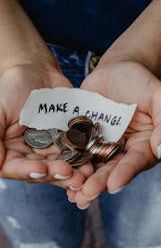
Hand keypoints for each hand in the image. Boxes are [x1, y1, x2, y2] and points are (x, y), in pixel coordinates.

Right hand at [0, 63, 93, 187]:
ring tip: (86, 173)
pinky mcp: (67, 140)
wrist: (36, 71)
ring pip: (60, 164)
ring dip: (74, 171)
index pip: (16, 168)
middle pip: (42, 171)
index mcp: (10, 151)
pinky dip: (83, 157)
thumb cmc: (11, 88)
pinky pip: (75, 151)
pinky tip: (92, 161)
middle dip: (56, 174)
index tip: (42, 170)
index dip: (28, 171)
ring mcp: (50, 148)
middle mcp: (30, 154)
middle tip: (71, 176)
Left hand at [66, 60, 160, 208]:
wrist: (115, 69)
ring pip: (93, 165)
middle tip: (86, 195)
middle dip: (99, 183)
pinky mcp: (85, 137)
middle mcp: (123, 149)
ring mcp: (102, 144)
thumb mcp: (157, 96)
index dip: (125, 173)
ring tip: (72, 194)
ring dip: (83, 180)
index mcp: (143, 143)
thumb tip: (160, 150)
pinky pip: (77, 151)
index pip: (135, 161)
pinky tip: (60, 174)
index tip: (113, 185)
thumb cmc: (139, 80)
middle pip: (112, 169)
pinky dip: (70, 163)